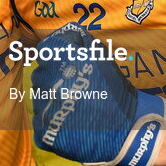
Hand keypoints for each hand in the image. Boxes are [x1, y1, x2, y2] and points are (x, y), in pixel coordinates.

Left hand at [30, 23, 165, 165]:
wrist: (126, 130)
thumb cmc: (114, 91)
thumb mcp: (101, 57)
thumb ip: (81, 39)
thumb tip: (66, 32)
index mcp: (61, 60)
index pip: (45, 50)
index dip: (55, 56)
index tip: (67, 65)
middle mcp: (47, 82)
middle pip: (41, 74)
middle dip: (54, 78)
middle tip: (74, 89)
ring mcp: (43, 109)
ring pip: (39, 98)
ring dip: (52, 100)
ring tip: (74, 108)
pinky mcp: (43, 133)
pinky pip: (41, 122)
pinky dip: (52, 123)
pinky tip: (70, 124)